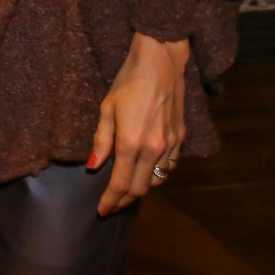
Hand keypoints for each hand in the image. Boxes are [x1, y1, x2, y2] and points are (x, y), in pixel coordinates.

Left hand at [90, 31, 188, 215]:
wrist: (160, 63)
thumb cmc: (128, 82)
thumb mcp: (107, 108)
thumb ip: (101, 140)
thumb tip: (94, 165)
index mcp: (132, 142)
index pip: (122, 183)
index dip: (112, 200)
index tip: (102, 210)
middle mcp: (154, 148)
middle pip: (141, 187)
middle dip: (125, 200)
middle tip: (112, 205)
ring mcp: (170, 144)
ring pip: (157, 180)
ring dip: (142, 188)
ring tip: (126, 189)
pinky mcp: (181, 138)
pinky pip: (169, 166)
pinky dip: (157, 174)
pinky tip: (146, 170)